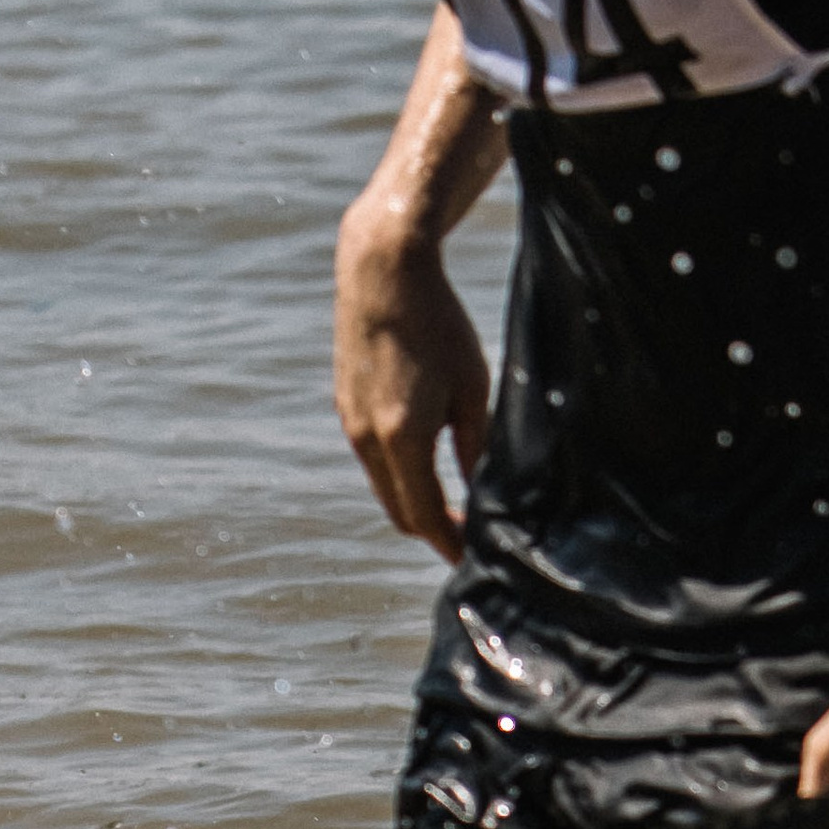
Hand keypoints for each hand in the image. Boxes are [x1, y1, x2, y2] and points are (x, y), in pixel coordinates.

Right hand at [333, 221, 491, 559]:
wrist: (383, 270)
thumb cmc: (439, 324)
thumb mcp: (473, 388)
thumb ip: (476, 447)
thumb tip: (483, 493)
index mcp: (401, 439)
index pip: (425, 516)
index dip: (451, 544)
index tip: (475, 559)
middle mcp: (366, 438)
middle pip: (399, 510)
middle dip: (434, 529)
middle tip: (472, 534)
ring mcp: (349, 420)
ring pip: (384, 485)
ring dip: (416, 500)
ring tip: (456, 502)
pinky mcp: (345, 403)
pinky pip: (372, 457)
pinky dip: (399, 473)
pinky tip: (428, 459)